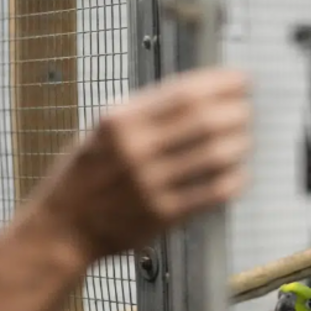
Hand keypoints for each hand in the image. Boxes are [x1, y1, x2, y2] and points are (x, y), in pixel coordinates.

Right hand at [33, 67, 251, 262]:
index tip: (242, 81)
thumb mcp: (103, 132)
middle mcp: (135, 149)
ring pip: (216, 156)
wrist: (63, 228)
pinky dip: (233, 181)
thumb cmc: (87, 177)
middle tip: (248, 111)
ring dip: (239, 145)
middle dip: (237, 112)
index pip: (184, 93)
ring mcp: (150, 183)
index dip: (221, 84)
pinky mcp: (163, 214)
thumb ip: (144, 113)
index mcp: (119, 121)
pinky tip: (239, 174)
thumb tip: (199, 92)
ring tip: (244, 140)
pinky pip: (213, 193)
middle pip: (206, 121)